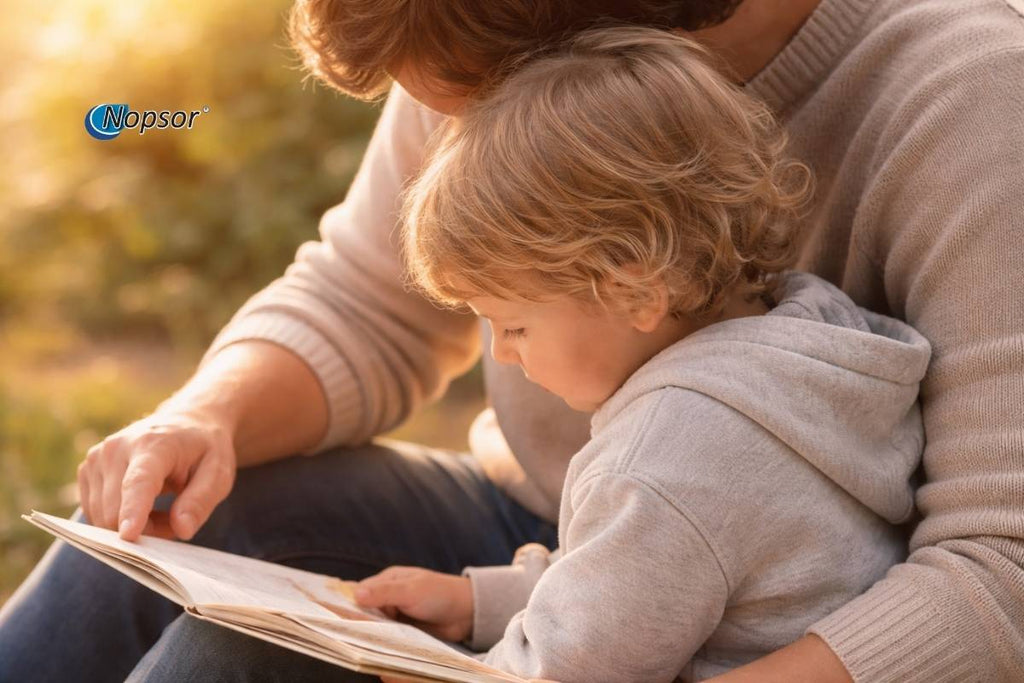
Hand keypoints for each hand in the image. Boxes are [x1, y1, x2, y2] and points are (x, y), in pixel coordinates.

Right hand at [76, 408, 236, 541]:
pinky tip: (145, 505)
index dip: (133, 511)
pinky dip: (120, 519)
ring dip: (134, 526)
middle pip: (114, 510)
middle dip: (145, 530)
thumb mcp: (219, 473)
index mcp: (153, 445)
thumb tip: (182, 530)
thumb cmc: (205, 450)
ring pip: (102, 517)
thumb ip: (201, 501)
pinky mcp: (87, 470)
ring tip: (165, 508)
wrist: (186, 421)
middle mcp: (116, 449)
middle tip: (178, 519)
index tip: (129, 536)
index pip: (138, 483)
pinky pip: (95, 513)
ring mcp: (96, 458)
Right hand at [354, 566, 473, 642]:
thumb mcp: (411, 591)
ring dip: (371, 633)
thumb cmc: (440, 594)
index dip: (347, 603)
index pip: (360, 592)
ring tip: (358, 645)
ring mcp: (396, 615)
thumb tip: (355, 594)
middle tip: (345, 636)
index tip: (334, 617)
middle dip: (357, 621)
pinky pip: (387, 636)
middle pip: (364, 610)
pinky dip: (382, 642)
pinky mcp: (403, 631)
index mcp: (388, 580)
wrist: (467, 613)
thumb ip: (385, 592)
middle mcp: (389, 597)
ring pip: (374, 625)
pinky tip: (376, 650)